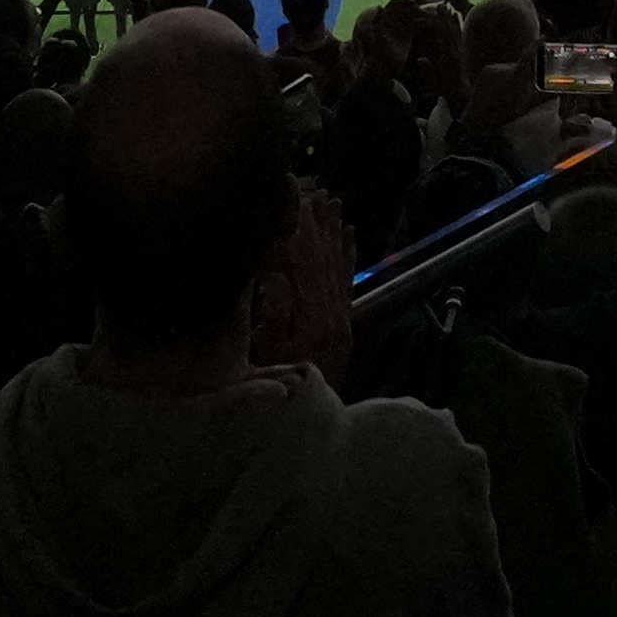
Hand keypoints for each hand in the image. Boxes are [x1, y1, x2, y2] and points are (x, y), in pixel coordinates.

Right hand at [246, 174, 354, 374]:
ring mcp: (342, 319)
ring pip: (338, 266)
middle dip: (317, 223)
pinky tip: (349, 232)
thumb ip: (274, 316)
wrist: (317, 429)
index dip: (297, 229)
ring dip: (333, 232)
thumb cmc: (277, 392)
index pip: (304, 263)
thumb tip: (275, 272)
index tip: (291, 197)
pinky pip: (347, 282)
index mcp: (312, 319)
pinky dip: (348, 254)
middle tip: (311, 187)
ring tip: (331, 200)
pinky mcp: (345, 325)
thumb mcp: (267, 359)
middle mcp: (333, 315)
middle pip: (324, 259)